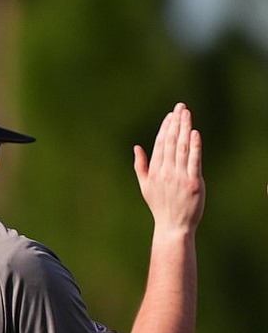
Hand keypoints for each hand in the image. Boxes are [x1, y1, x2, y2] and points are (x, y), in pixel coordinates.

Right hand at [133, 103, 203, 237]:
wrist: (173, 225)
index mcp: (154, 171)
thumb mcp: (145, 186)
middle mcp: (166, 172)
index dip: (166, 128)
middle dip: (176, 122)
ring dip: (185, 129)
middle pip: (171, 142)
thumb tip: (137, 147)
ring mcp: (179, 177)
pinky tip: (195, 133)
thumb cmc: (161, 206)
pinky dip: (195, 146)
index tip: (171, 115)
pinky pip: (194, 160)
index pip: (160, 144)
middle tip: (181, 107)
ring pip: (182, 147)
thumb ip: (141, 165)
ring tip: (187, 114)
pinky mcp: (193, 182)